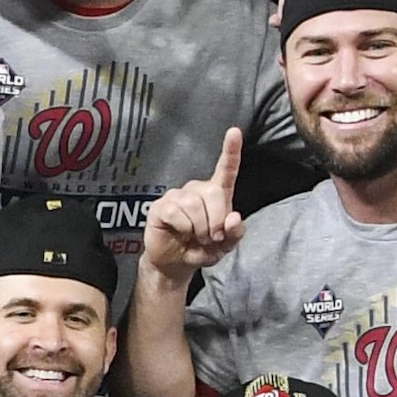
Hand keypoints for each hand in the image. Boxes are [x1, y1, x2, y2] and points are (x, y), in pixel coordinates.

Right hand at [141, 127, 247, 286]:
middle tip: (212, 237)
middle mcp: (197, 189)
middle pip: (213, 193)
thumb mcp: (225, 246)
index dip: (231, 150)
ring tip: (196, 238)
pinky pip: (176, 212)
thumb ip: (235, 233)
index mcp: (216, 194)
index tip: (234, 132)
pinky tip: (179, 232)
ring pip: (194, 205)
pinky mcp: (161, 206)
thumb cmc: (201, 249)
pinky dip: (183, 228)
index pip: (226, 169)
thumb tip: (233, 218)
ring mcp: (177, 196)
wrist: (175, 264)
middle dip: (216, 220)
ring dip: (200, 228)